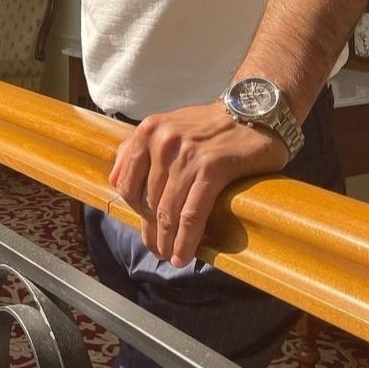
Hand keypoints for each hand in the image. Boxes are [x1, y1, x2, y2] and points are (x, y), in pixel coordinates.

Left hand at [108, 102, 290, 266]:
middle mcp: (163, 141)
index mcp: (149, 131)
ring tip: (170, 257)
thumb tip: (114, 180)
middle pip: (149, 201)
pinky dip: (186, 240)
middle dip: (152, 232)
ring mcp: (187, 155)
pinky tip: (184, 256)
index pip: (128, 184)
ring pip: (169, 211)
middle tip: (158, 250)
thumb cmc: (210, 125)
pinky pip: (192, 214)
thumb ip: (137, 149)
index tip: (144, 229)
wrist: (254, 110)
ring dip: (168, 241)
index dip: (135, 212)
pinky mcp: (211, 168)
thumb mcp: (168, 127)